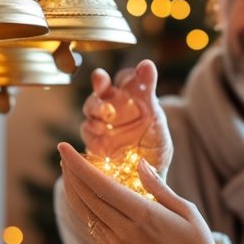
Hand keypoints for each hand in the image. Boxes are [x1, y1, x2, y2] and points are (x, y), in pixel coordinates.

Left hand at [57, 141, 219, 243]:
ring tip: (68, 172)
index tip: (64, 147)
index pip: (101, 185)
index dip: (78, 166)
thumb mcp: (187, 210)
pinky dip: (83, 210)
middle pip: (87, 197)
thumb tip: (139, 163)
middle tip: (64, 154)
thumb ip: (158, 187)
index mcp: (144, 216)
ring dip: (73, 191)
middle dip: (71, 174)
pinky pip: (93, 228)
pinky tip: (82, 197)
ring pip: (85, 214)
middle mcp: (126, 231)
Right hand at [79, 60, 172, 174]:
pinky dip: (92, 128)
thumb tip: (146, 63)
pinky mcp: (93, 139)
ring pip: (91, 106)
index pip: (128, 78)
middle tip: (101, 80)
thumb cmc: (154, 146)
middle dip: (100, 82)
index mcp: (134, 97)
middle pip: (101, 87)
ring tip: (106, 113)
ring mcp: (102, 121)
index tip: (141, 71)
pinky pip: (87, 129)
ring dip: (96, 106)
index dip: (130, 74)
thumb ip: (147, 89)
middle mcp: (115, 105)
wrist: (144, 181)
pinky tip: (101, 131)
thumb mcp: (156, 118)